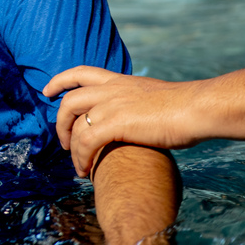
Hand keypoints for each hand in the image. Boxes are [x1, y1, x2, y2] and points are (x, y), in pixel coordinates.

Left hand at [43, 66, 202, 175]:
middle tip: (63, 142)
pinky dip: (80, 158)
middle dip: (60, 122)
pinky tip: (85, 171)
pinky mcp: (115, 123)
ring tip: (77, 165)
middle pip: (69, 100)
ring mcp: (111, 104)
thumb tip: (139, 117)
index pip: (81, 73)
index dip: (60, 80)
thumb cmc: (185, 108)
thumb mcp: (153, 97)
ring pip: (74, 124)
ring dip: (71, 147)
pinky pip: (85, 142)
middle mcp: (111, 89)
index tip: (47, 91)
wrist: (197, 108)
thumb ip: (137, 103)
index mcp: (120, 80)